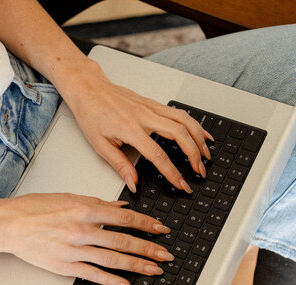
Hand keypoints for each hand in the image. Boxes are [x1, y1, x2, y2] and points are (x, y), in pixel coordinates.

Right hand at [0, 193, 174, 284]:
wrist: (8, 224)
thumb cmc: (34, 208)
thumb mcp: (68, 197)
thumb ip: (98, 203)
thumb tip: (122, 207)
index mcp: (84, 208)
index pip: (124, 218)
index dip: (147, 225)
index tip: (161, 230)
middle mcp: (81, 230)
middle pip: (123, 241)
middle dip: (149, 249)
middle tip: (167, 255)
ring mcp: (74, 250)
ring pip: (113, 260)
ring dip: (137, 266)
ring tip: (155, 270)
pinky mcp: (65, 266)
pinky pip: (94, 275)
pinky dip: (113, 281)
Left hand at [62, 61, 212, 192]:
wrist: (88, 89)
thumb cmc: (91, 114)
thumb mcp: (100, 145)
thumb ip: (120, 166)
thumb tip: (133, 184)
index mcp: (130, 129)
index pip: (158, 155)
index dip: (172, 172)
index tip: (182, 184)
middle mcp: (144, 116)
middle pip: (179, 135)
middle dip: (194, 155)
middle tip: (199, 171)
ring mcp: (151, 107)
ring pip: (184, 120)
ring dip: (199, 138)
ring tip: (206, 154)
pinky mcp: (154, 103)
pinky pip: (180, 113)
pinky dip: (194, 124)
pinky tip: (201, 133)